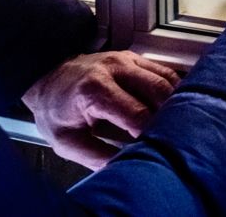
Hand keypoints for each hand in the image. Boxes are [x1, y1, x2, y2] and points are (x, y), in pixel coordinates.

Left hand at [22, 51, 179, 169]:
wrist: (46, 78)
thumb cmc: (56, 111)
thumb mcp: (66, 142)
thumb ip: (96, 157)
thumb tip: (126, 168)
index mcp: (95, 91)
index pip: (137, 114)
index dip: (151, 133)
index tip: (159, 148)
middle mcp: (114, 69)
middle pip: (158, 91)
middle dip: (171, 116)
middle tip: (176, 137)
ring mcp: (126, 59)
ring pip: (165, 78)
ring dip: (176, 101)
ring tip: (179, 123)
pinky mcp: (133, 57)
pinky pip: (163, 70)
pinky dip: (173, 88)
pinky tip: (175, 105)